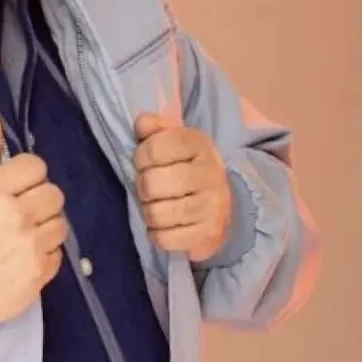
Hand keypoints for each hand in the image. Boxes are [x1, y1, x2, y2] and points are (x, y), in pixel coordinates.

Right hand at [0, 119, 66, 325]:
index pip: (36, 166)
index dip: (27, 173)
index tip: (15, 185)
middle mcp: (17, 216)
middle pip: (54, 193)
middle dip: (39, 198)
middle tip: (19, 211)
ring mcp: (32, 247)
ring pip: (61, 223)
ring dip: (45, 226)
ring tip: (23, 235)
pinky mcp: (41, 273)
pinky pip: (58, 252)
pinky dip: (45, 253)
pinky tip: (24, 256)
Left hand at [133, 113, 231, 262]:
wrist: (220, 205)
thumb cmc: (183, 168)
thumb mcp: (171, 142)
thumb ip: (152, 129)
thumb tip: (142, 123)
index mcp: (198, 144)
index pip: (154, 148)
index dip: (140, 157)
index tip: (145, 162)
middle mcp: (209, 174)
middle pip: (151, 184)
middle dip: (142, 186)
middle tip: (149, 187)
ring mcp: (211, 207)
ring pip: (156, 213)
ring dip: (148, 211)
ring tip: (156, 205)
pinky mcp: (207, 235)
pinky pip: (164, 238)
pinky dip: (156, 233)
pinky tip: (163, 224)